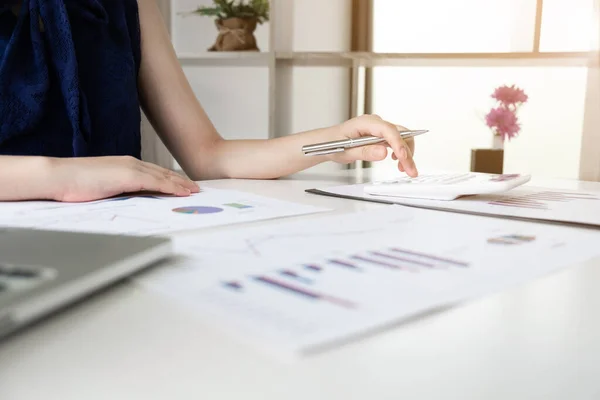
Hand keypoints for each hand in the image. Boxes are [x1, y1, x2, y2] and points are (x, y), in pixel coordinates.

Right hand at [49, 156, 199, 201]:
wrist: (59, 176)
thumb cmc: (75, 184)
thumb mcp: (102, 186)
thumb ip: (117, 189)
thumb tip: (126, 199)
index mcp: (124, 165)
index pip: (153, 172)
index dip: (169, 178)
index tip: (181, 184)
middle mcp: (131, 163)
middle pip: (162, 173)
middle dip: (180, 180)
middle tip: (195, 188)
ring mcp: (131, 168)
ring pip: (163, 177)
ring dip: (180, 184)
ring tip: (194, 191)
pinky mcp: (129, 176)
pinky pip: (156, 182)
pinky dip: (172, 187)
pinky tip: (182, 192)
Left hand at [326, 114, 417, 176]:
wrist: (327, 142)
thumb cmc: (333, 143)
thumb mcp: (346, 151)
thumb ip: (364, 152)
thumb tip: (383, 152)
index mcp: (365, 122)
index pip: (388, 130)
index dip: (398, 144)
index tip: (403, 157)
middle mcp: (375, 123)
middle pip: (399, 133)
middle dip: (407, 152)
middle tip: (410, 170)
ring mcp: (379, 128)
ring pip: (401, 137)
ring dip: (406, 153)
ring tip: (405, 169)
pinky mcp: (380, 135)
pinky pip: (396, 141)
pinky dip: (400, 152)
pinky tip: (398, 162)